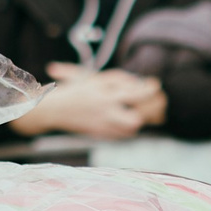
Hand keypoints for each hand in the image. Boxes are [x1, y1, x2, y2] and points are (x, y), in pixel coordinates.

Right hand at [25, 64, 166, 139]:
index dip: (148, 89)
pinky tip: (131, 120)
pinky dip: (130, 127)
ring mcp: (102, 123)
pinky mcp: (100, 133)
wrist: (52, 110)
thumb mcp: (93, 77)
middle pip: (136, 114)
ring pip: (131, 126)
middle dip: (150, 108)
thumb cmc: (74, 89)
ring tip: (143, 111)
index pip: (133, 92)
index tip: (155, 85)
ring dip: (141, 118)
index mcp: (102, 91)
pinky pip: (123, 134)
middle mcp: (104, 108)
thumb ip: (116, 79)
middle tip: (157, 101)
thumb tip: (139, 82)